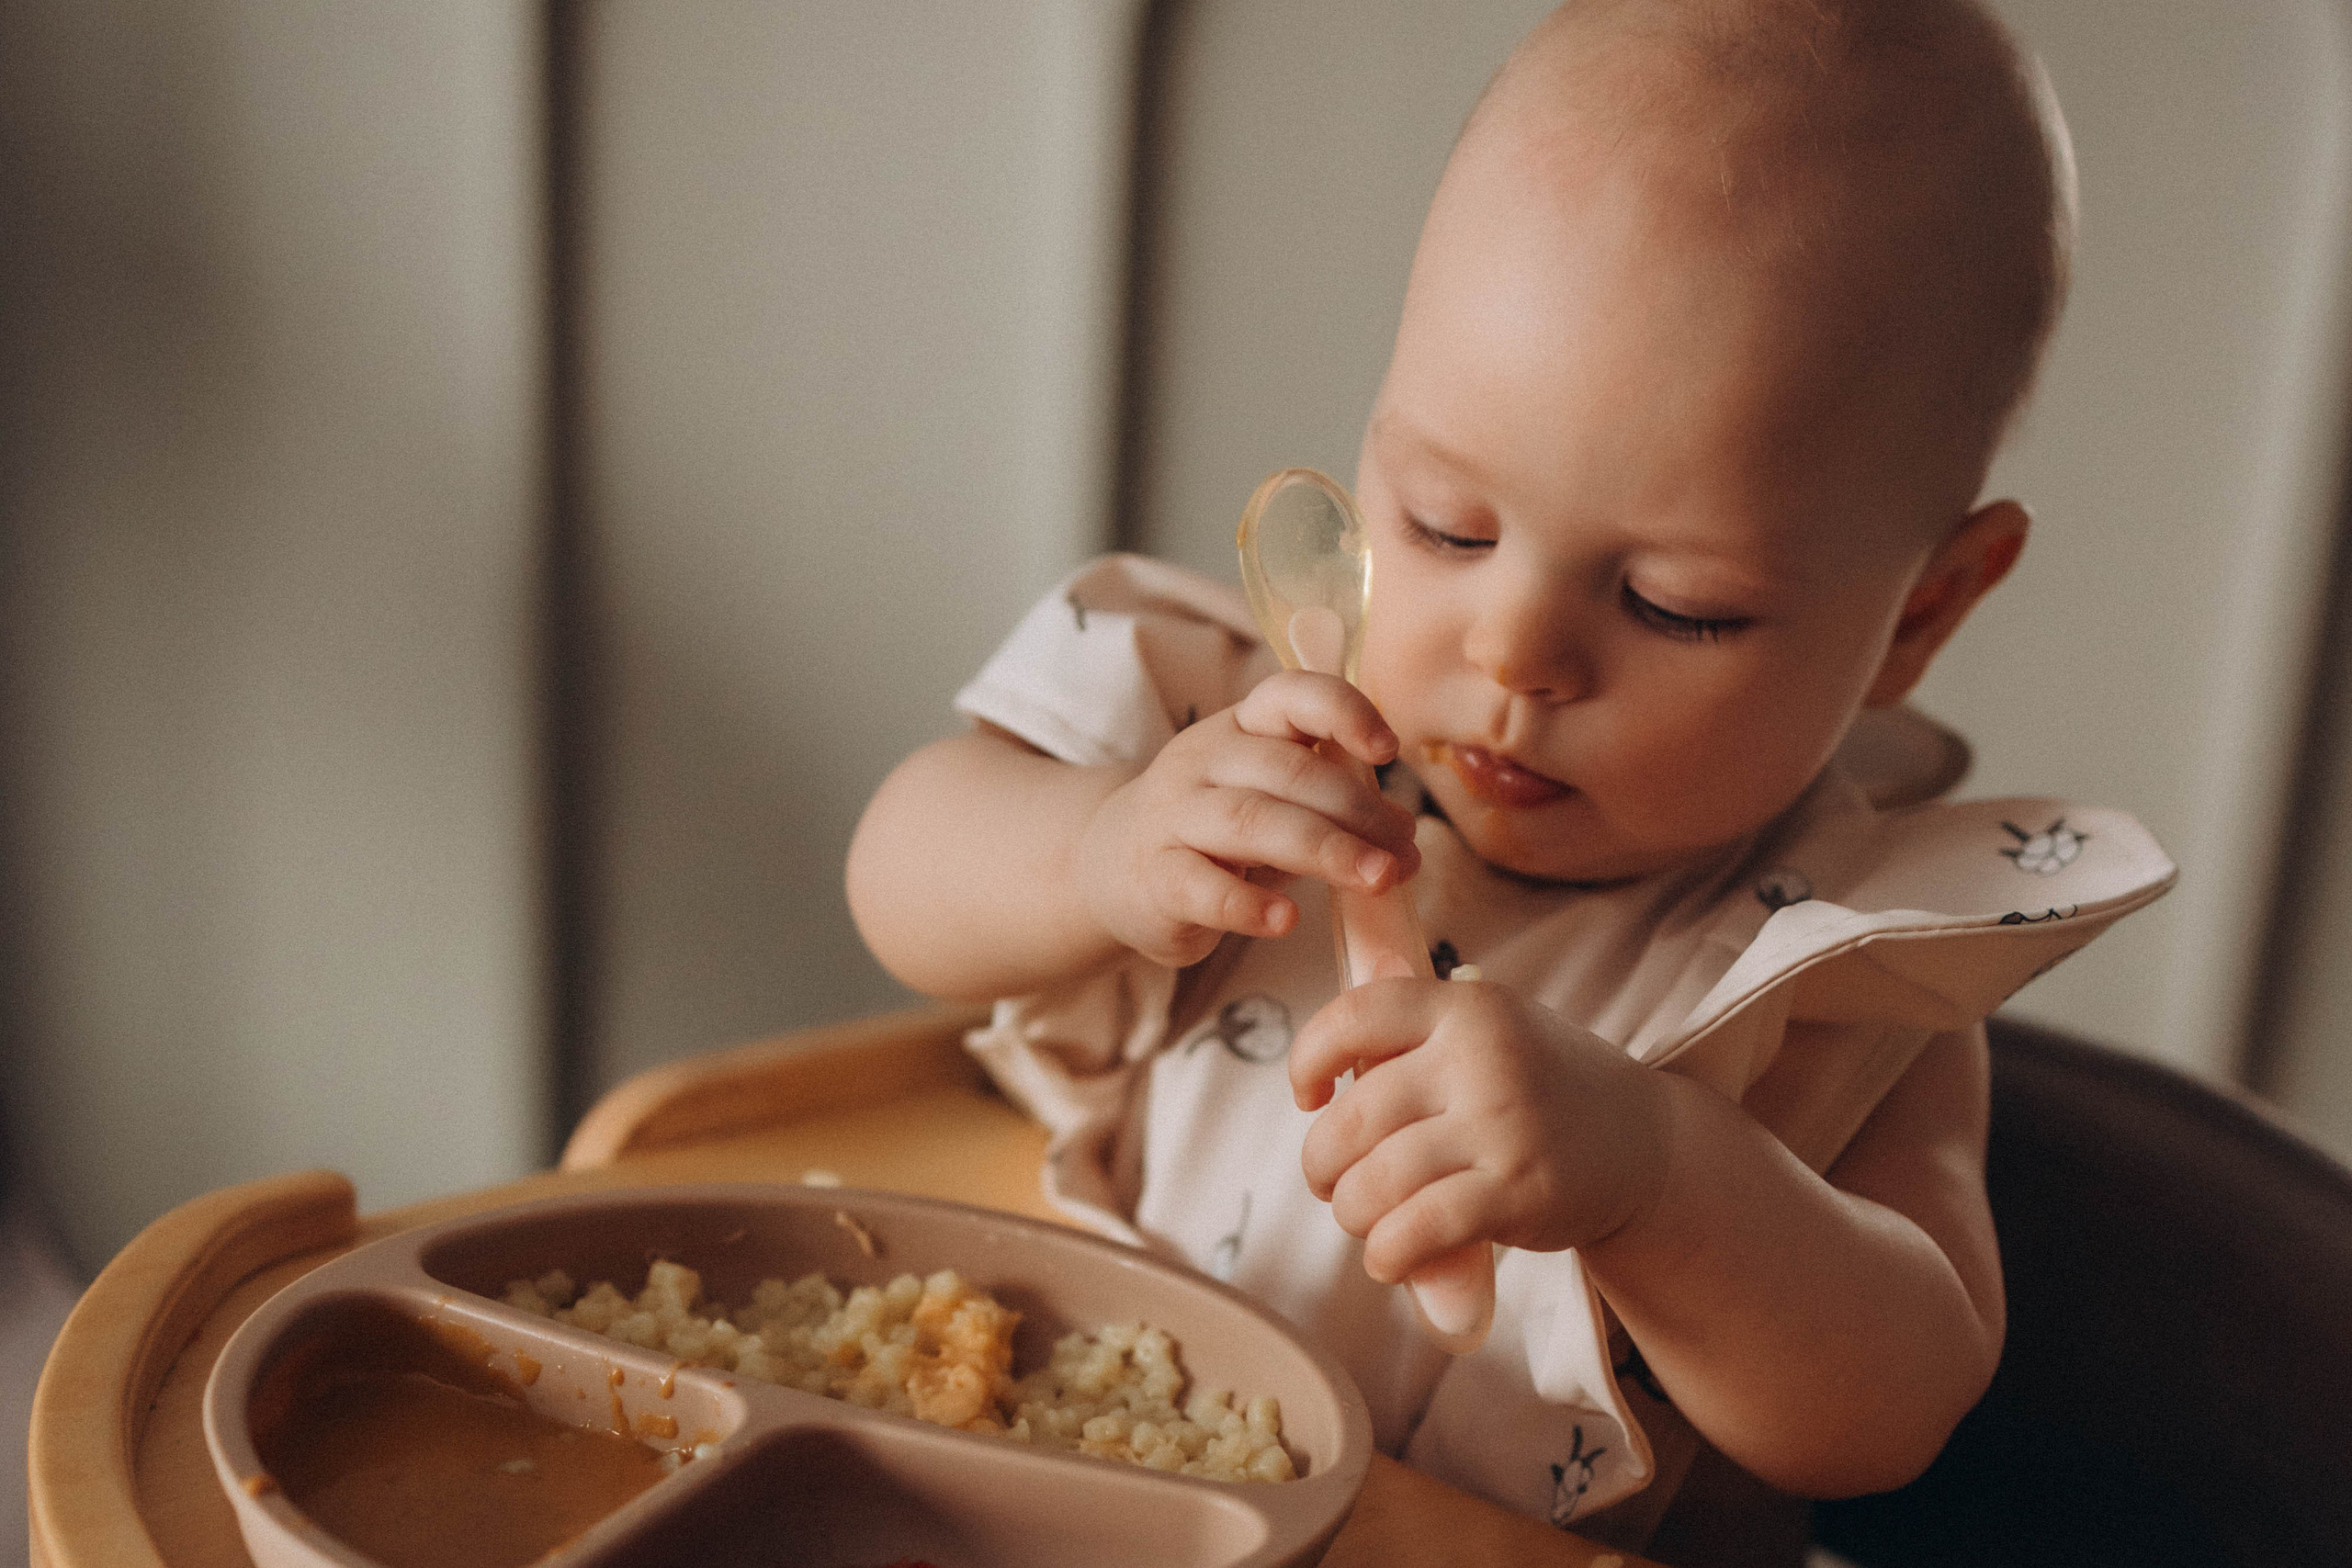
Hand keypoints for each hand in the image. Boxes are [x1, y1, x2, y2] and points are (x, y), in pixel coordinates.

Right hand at [1072, 671, 1421, 967]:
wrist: (1109, 866)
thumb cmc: (1212, 831)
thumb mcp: (1268, 797)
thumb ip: (1332, 806)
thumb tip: (1403, 835)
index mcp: (1242, 728)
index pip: (1291, 695)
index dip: (1343, 712)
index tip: (1388, 751)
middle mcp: (1204, 760)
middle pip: (1288, 772)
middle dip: (1357, 811)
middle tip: (1404, 855)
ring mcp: (1173, 817)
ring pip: (1251, 822)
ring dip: (1324, 851)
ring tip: (1377, 881)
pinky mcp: (1155, 878)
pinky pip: (1203, 887)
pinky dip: (1247, 903)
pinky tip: (1286, 920)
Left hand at [1293, 978, 1670, 1283]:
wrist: (1645, 1143)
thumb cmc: (1539, 1089)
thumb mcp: (1488, 1034)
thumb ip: (1411, 1041)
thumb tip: (1323, 1066)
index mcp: (1467, 1007)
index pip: (1356, 1015)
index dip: (1308, 1057)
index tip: (1307, 1096)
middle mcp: (1485, 1058)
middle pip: (1354, 1117)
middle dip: (1321, 1161)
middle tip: (1328, 1181)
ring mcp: (1504, 1126)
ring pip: (1377, 1180)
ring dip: (1351, 1212)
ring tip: (1362, 1217)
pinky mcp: (1520, 1193)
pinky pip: (1419, 1228)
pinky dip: (1387, 1252)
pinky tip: (1389, 1256)